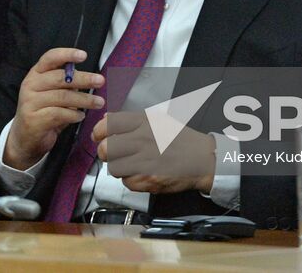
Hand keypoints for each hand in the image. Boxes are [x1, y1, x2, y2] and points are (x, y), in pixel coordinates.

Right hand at [3, 47, 103, 170]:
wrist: (24, 138)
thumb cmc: (42, 112)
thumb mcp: (52, 93)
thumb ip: (65, 84)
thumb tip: (89, 77)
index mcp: (36, 74)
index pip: (50, 58)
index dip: (67, 54)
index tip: (83, 55)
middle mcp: (30, 85)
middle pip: (60, 78)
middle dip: (83, 79)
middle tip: (100, 81)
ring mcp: (30, 102)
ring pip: (63, 97)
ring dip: (84, 100)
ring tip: (98, 102)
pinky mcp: (34, 119)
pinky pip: (59, 114)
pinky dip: (74, 114)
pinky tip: (80, 116)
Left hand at [95, 112, 214, 195]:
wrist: (203, 159)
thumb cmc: (180, 139)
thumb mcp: (157, 120)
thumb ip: (130, 120)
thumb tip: (105, 119)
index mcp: (143, 122)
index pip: (108, 124)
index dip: (98, 132)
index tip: (99, 137)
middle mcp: (142, 139)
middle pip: (105, 149)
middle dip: (105, 153)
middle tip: (113, 154)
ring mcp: (145, 160)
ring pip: (113, 168)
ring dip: (119, 168)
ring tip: (131, 164)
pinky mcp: (149, 180)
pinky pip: (127, 183)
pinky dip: (131, 180)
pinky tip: (142, 173)